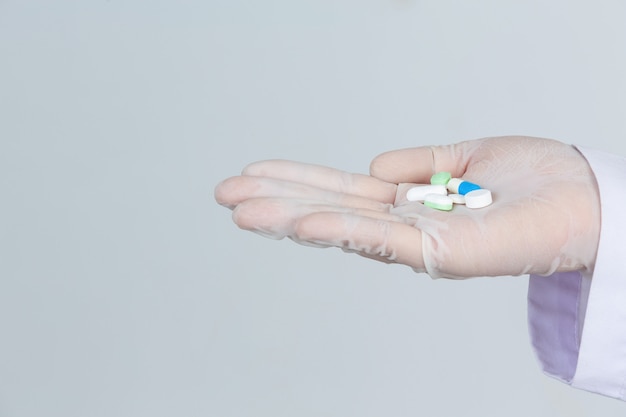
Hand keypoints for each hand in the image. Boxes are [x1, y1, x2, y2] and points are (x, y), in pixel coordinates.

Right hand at [214, 136, 599, 278]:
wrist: (589, 198)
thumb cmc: (536, 178)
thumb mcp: (466, 157)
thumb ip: (418, 164)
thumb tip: (373, 169)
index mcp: (410, 204)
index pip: (340, 193)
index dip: (297, 182)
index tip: (253, 173)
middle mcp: (407, 227)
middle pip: (331, 212)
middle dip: (276, 202)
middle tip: (224, 194)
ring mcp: (422, 244)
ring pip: (346, 229)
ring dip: (292, 219)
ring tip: (242, 210)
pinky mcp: (447, 254)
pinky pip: (386, 242)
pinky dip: (343, 232)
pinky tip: (303, 225)